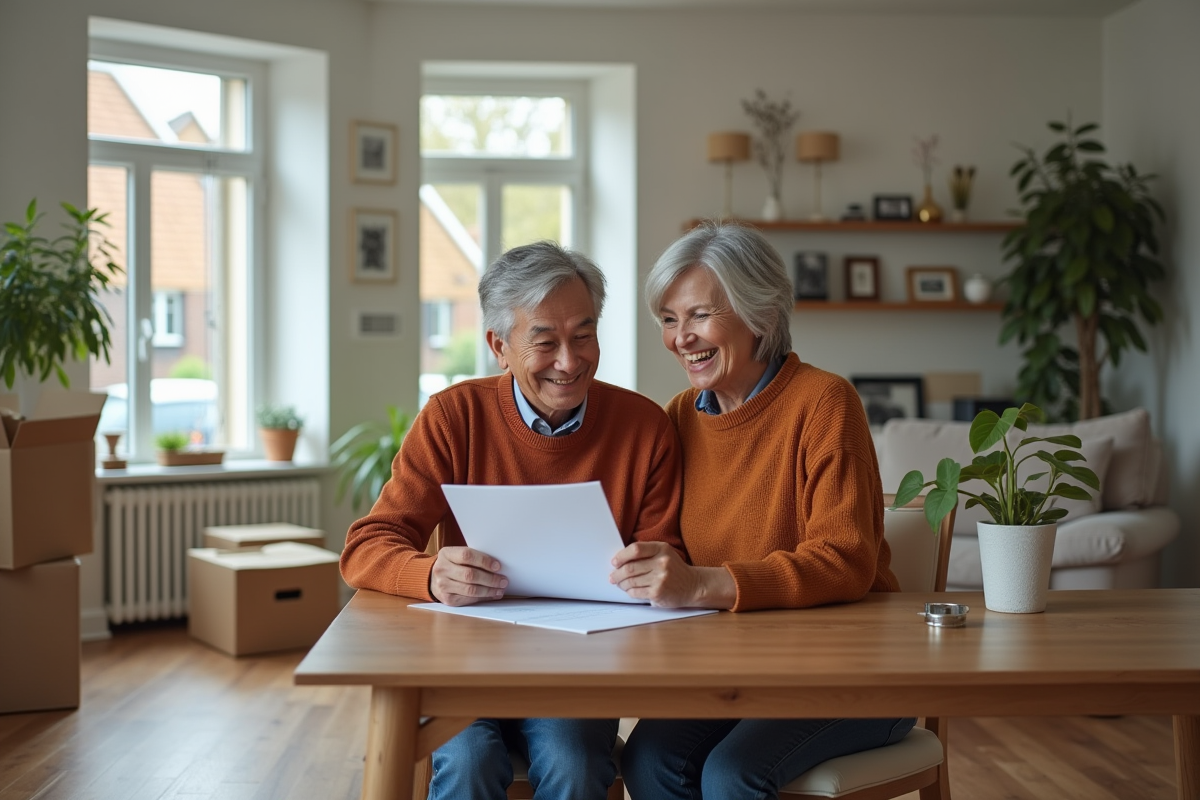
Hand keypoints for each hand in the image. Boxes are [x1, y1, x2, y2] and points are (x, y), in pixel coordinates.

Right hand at [430, 546, 507, 605]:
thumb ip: (473, 558)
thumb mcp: (456, 555)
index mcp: (446, 554)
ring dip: (489, 590)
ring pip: (470, 590)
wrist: (431, 578)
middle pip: (470, 575)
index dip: (484, 561)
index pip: (467, 556)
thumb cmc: (451, 564)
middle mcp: (442, 569)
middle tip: (503, 580)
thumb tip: (497, 567)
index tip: (498, 566)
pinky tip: (491, 595)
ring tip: (500, 589)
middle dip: (490, 579)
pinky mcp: (447, 599)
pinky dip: (482, 598)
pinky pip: (468, 599)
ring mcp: (443, 586)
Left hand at [609, 541, 726, 608]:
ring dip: (622, 584)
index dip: (621, 556)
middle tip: (612, 576)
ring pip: (631, 581)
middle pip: (630, 567)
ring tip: (620, 584)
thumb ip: (646, 553)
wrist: (693, 585)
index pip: (635, 549)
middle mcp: (662, 562)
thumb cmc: (674, 569)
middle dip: (617, 573)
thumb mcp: (664, 553)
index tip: (615, 562)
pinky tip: (630, 590)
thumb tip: (620, 559)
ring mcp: (660, 578)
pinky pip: (636, 592)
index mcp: (661, 549)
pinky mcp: (658, 593)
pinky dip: (629, 592)